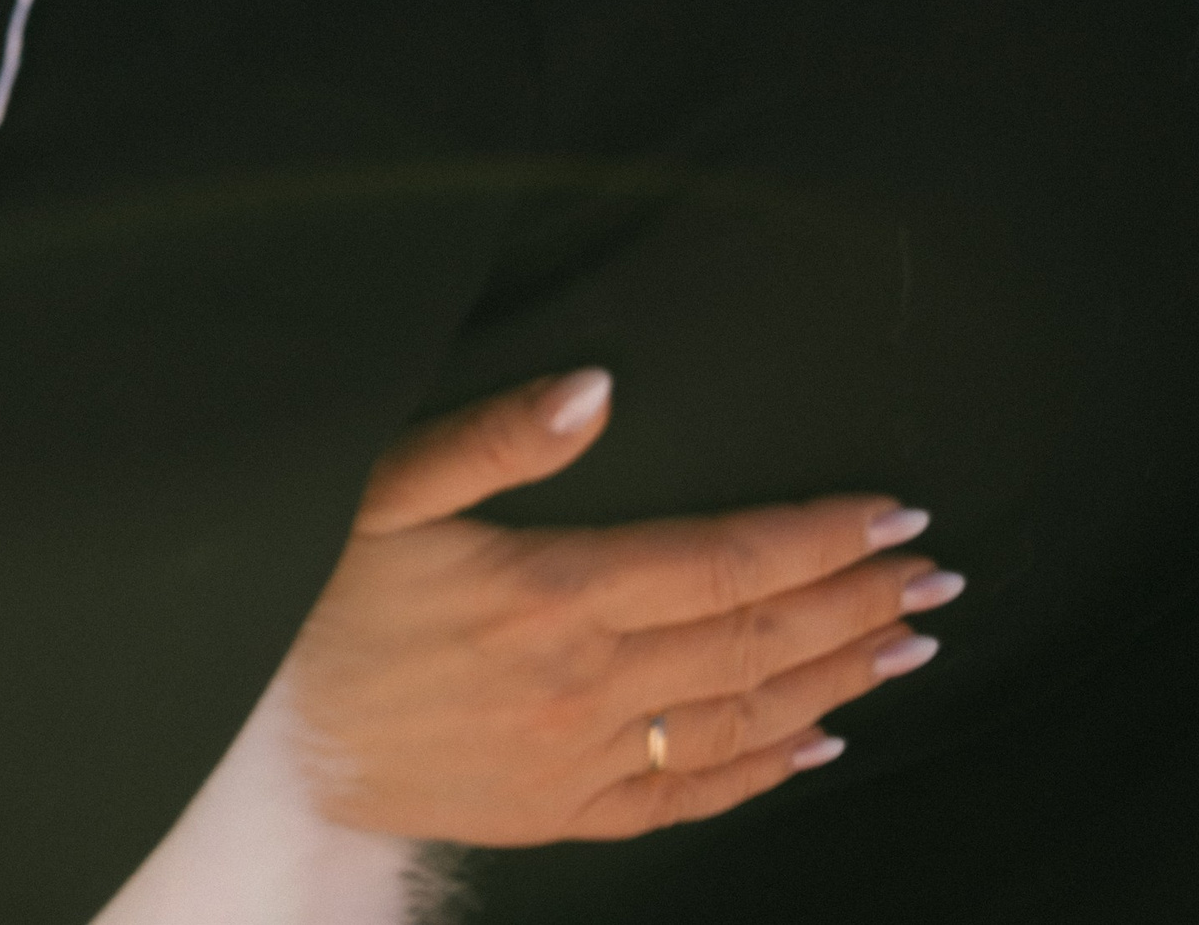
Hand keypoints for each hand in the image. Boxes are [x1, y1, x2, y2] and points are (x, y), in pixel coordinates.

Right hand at [287, 371, 962, 844]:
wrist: (259, 737)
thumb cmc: (314, 593)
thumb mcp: (385, 484)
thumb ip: (498, 435)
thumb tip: (600, 387)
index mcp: (557, 592)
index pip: (728, 565)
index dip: (820, 540)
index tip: (895, 516)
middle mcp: (587, 686)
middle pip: (756, 643)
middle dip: (858, 605)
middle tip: (939, 580)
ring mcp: (580, 761)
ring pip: (741, 720)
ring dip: (836, 680)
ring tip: (909, 645)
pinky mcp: (559, 811)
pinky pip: (688, 798)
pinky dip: (763, 770)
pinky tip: (816, 744)